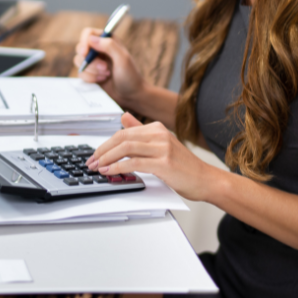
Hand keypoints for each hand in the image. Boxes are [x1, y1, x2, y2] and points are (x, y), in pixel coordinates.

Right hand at [74, 27, 146, 107]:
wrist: (131, 96)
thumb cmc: (130, 76)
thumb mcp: (123, 59)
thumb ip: (109, 46)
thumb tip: (90, 38)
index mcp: (107, 40)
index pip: (88, 33)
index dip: (84, 42)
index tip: (85, 53)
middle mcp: (98, 49)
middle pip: (80, 48)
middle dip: (90, 61)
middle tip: (105, 68)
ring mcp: (93, 62)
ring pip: (78, 61)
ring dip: (92, 71)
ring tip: (106, 75)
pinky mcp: (90, 73)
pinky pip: (80, 73)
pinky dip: (90, 78)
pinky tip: (102, 80)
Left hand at [87, 114, 220, 201]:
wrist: (206, 180)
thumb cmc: (183, 166)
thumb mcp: (161, 144)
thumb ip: (141, 131)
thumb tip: (123, 117)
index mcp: (156, 128)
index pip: (123, 132)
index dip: (105, 144)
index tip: (95, 155)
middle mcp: (159, 134)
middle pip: (121, 137)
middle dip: (102, 150)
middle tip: (91, 162)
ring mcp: (163, 148)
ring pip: (125, 148)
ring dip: (107, 158)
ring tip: (97, 167)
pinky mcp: (164, 163)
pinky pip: (134, 162)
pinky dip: (118, 167)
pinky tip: (110, 171)